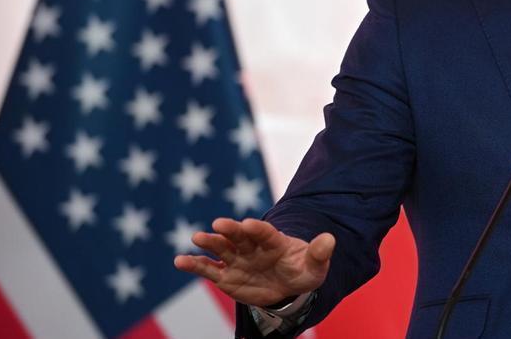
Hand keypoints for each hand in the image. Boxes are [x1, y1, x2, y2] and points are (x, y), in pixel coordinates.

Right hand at [173, 217, 334, 306]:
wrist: (287, 286)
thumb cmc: (302, 270)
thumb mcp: (315, 265)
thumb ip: (320, 253)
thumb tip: (330, 239)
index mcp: (274, 241)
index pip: (265, 232)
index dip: (257, 228)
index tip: (249, 223)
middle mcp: (252, 246)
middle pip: (239, 236)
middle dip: (230, 230)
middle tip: (218, 224)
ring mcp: (237, 259)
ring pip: (221, 249)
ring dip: (209, 243)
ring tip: (196, 238)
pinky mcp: (225, 274)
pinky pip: (208, 269)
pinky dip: (194, 264)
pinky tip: (180, 261)